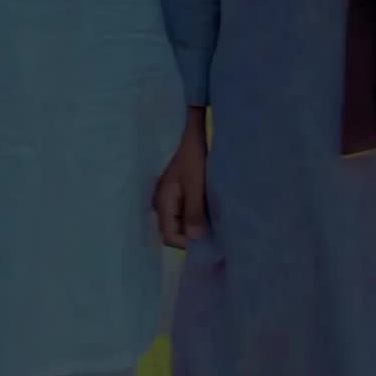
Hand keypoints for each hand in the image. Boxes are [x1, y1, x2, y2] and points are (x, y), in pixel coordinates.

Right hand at [153, 116, 208, 249]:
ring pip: (179, 222)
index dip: (187, 243)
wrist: (191, 132)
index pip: (169, 236)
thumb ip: (194, 212)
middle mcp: (161, 203)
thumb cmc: (193, 157)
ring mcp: (168, 198)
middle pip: (173, 231)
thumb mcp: (195, 185)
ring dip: (195, 225)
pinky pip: (184, 212)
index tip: (209, 239)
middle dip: (191, 235)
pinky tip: (209, 210)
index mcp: (162, 202)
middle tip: (214, 232)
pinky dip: (195, 215)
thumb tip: (194, 240)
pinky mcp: (177, 192)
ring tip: (213, 222)